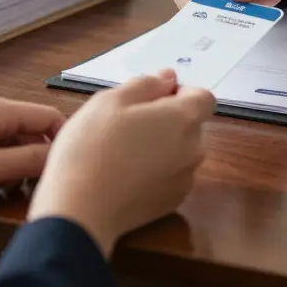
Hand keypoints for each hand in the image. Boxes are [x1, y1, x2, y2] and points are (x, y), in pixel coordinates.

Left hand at [0, 96, 65, 204]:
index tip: (68, 169)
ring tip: (8, 194)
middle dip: (36, 159)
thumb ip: (26, 162)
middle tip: (36, 190)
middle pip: (28, 130)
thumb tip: (59, 157)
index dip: (63, 141)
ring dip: (15, 166)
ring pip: (8, 140)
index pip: (47, 116)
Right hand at [27, 70, 215, 256]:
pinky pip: (171, 176)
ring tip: (123, 151)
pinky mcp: (172, 203)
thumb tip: (169, 78)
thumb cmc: (93, 146)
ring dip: (162, 146)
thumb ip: (146, 84)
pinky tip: (125, 175)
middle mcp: (194, 149)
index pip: (204, 97)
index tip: (151, 98)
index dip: (180, 93)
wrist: (81, 209)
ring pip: (181, 152)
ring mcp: (185, 180)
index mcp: (184, 119)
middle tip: (128, 124)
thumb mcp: (110, 100)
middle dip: (168, 119)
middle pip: (192, 125)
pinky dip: (156, 171)